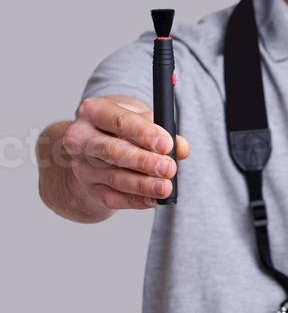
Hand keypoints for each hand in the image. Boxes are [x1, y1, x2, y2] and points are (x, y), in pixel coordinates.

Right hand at [63, 95, 190, 210]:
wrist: (97, 147)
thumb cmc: (125, 128)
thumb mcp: (142, 120)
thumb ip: (164, 131)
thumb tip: (182, 148)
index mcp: (93, 111)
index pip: (119, 121)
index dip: (144, 133)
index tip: (167, 144)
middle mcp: (80, 138)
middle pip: (112, 151)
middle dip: (143, 161)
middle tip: (169, 168)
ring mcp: (82, 165)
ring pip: (114, 177)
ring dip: (142, 185)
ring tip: (165, 187)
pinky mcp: (88, 188)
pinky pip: (111, 197)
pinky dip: (134, 200)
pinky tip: (152, 200)